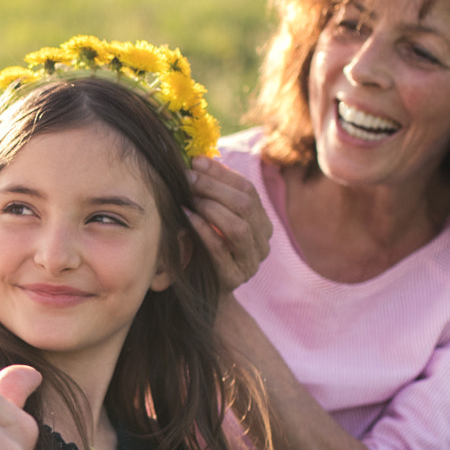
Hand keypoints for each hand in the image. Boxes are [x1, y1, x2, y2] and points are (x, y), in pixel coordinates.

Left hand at [185, 156, 271, 292]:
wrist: (202, 292)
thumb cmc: (203, 248)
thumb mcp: (211, 218)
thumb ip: (212, 193)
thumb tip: (198, 158)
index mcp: (261, 223)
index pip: (247, 190)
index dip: (221, 173)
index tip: (195, 161)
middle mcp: (262, 243)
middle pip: (244, 205)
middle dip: (213, 188)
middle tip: (187, 178)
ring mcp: (250, 263)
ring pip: (238, 228)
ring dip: (211, 208)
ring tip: (188, 197)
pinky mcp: (233, 279)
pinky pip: (221, 251)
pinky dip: (203, 230)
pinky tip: (187, 217)